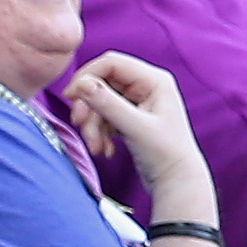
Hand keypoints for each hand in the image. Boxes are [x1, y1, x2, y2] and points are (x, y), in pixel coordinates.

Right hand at [65, 49, 216, 212]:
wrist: (176, 183)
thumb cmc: (165, 154)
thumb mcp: (135, 128)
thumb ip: (108, 104)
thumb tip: (81, 84)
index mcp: (154, 80)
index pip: (112, 63)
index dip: (87, 76)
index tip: (70, 97)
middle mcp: (147, 86)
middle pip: (102, 83)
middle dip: (88, 107)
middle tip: (79, 126)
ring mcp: (139, 102)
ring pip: (100, 103)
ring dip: (92, 125)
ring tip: (96, 148)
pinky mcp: (131, 117)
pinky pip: (105, 117)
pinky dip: (100, 132)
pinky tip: (105, 150)